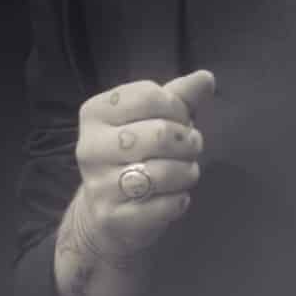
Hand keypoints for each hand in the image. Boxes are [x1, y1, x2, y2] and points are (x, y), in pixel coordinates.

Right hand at [63, 70, 216, 266]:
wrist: (106, 213)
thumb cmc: (136, 154)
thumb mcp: (154, 118)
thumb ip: (180, 97)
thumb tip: (206, 78)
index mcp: (95, 112)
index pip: (149, 96)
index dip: (177, 108)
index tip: (179, 119)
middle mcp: (90, 147)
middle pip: (160, 134)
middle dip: (188, 141)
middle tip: (190, 147)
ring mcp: (99, 184)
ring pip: (164, 172)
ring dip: (187, 172)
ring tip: (185, 171)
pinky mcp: (113, 217)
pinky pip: (165, 205)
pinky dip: (179, 200)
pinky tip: (173, 197)